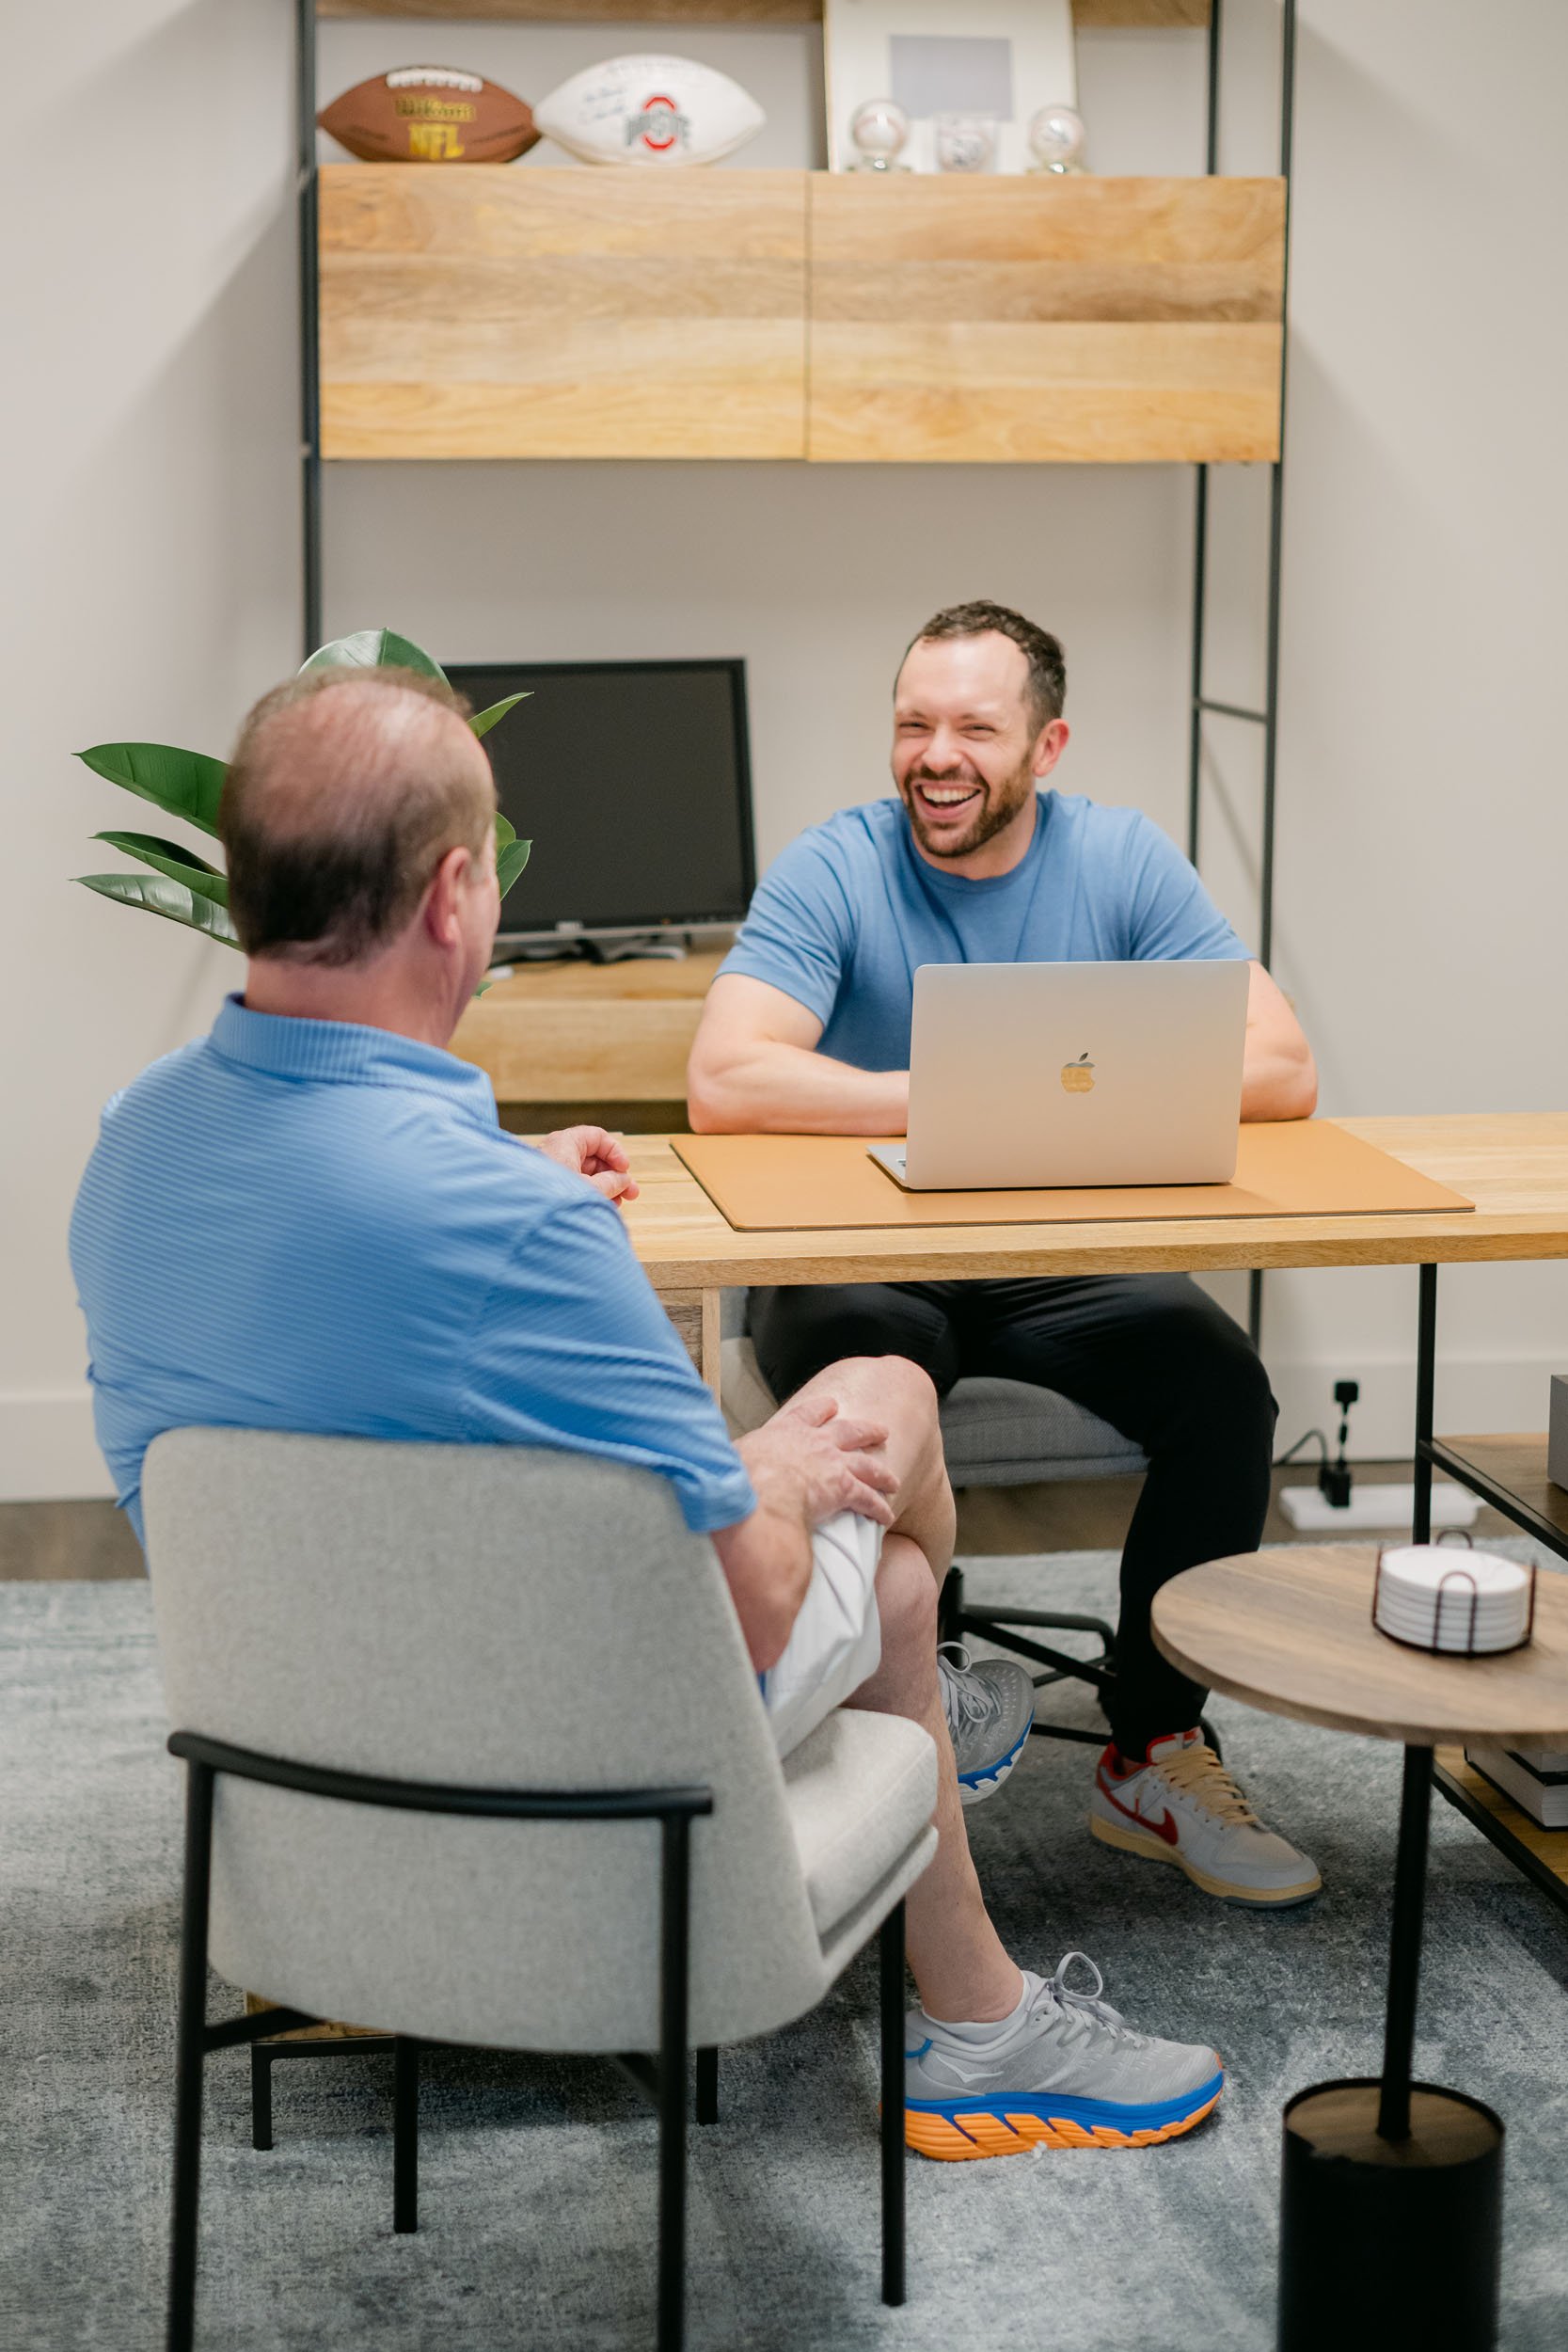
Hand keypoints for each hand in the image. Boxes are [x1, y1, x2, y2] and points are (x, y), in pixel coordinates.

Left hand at [535, 1125, 639, 1204]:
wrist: (524, 1219)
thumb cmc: (554, 1198)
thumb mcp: (592, 1188)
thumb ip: (612, 1182)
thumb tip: (623, 1181)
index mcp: (564, 1143)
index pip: (597, 1138)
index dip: (615, 1152)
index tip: (625, 1169)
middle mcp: (556, 1153)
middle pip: (593, 1158)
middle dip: (614, 1176)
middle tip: (631, 1193)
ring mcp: (551, 1171)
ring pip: (585, 1174)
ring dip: (604, 1187)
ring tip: (617, 1204)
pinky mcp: (547, 1188)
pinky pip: (573, 1186)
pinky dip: (589, 1194)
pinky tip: (601, 1207)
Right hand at [736, 1392, 897, 1529]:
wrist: (759, 1494)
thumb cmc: (740, 1479)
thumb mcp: (731, 1458)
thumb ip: (734, 1457)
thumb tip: (716, 1460)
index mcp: (787, 1432)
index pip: (808, 1414)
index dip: (822, 1409)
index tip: (832, 1405)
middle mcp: (815, 1443)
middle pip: (849, 1431)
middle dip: (867, 1430)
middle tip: (882, 1430)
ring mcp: (833, 1464)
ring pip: (867, 1465)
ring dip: (882, 1473)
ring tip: (892, 1480)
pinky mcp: (844, 1489)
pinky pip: (868, 1499)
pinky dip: (879, 1508)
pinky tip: (887, 1516)